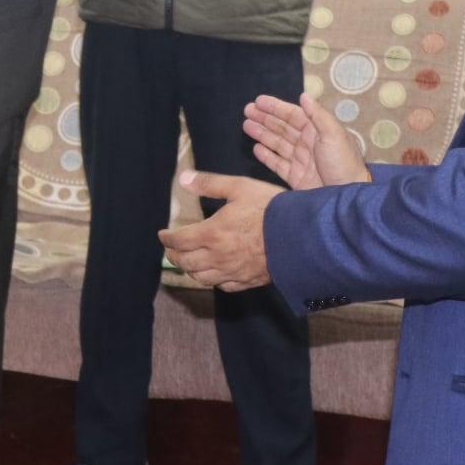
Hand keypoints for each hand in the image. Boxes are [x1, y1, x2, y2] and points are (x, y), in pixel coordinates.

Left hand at [156, 171, 280, 291]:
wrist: (302, 236)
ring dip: (190, 270)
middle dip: (174, 255)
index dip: (167, 238)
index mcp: (212, 234)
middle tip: (171, 249)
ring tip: (188, 263)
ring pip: (202, 278)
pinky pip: (224, 286)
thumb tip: (183, 178)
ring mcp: (233, 272)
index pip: (179, 241)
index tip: (163, 235)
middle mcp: (218, 257)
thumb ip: (210, 183)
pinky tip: (215, 275)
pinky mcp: (248, 281)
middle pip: (186, 262)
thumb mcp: (239, 187)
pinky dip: (213, 281)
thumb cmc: (270, 208)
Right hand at [244, 92, 370, 190]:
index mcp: (317, 131)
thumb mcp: (334, 134)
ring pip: (277, 144)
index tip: (258, 101)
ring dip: (262, 134)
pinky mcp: (295, 177)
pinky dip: (266, 156)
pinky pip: (277, 164)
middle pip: (282, 127)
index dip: (275, 107)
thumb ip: (318, 115)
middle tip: (247, 110)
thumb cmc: (343, 163)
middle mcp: (307, 144)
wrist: (346, 195)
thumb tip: (304, 96)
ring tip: (246, 125)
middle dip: (264, 118)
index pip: (293, 115)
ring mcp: (300, 161)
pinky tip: (256, 148)